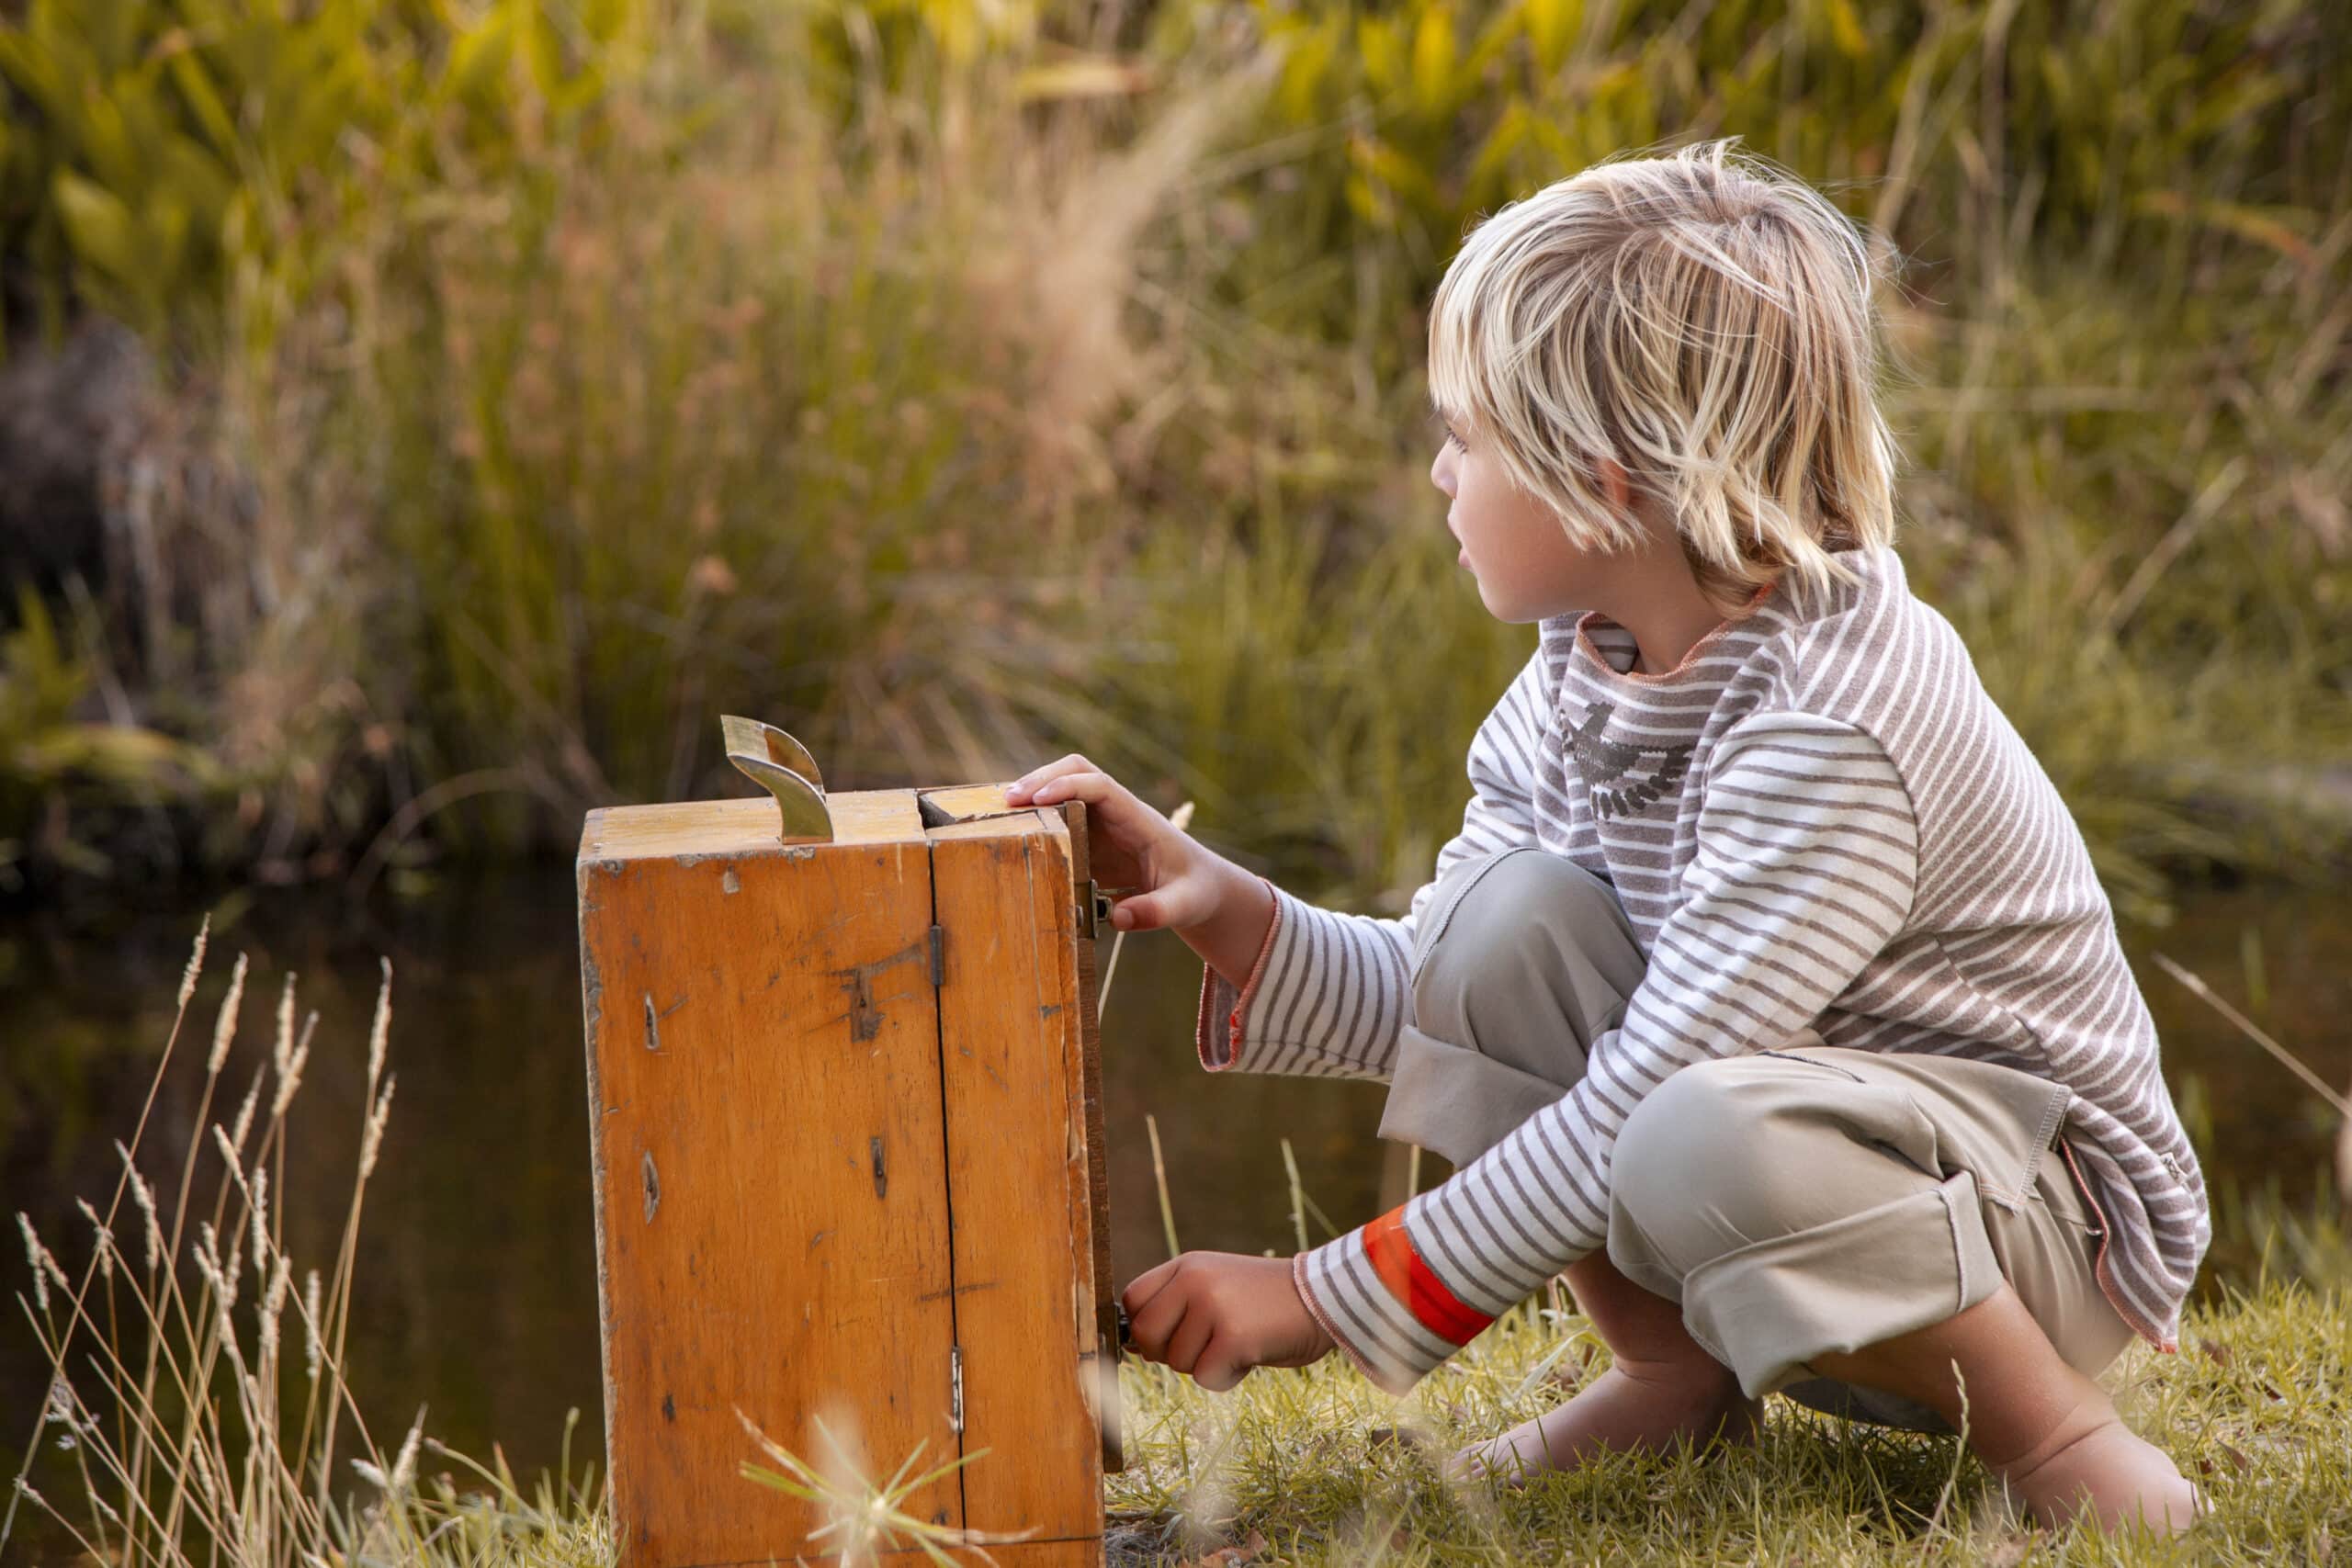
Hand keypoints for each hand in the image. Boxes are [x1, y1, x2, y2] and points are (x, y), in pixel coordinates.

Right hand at [1004, 754, 1227, 934]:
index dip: (1069, 787)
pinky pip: (1059, 816)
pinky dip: (1036, 816)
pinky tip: (1013, 829)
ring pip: (1063, 787)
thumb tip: (1119, 919)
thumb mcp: (1185, 906)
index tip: (1040, 799)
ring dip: (1034, 792)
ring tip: (1001, 811)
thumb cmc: (1194, 892)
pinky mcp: (1090, 838)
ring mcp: (1102, 823)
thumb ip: (1157, 912)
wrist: (1199, 887)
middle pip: (1077, 771)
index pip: (1102, 787)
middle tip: (1008, 800)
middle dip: (1042, 778)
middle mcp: (1117, 813)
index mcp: (1139, 820)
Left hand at [1119, 1252, 1335, 1392]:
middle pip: (1146, 1335)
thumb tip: (1135, 1345)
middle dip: (1168, 1354)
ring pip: (1177, 1362)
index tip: (1166, 1339)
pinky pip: (1205, 1377)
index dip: (1143, 1327)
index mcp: (1187, 1265)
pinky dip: (1226, 1377)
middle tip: (1202, 1350)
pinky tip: (1249, 1357)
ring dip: (1205, 1366)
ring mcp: (1213, 1307)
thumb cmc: (1267, 1301)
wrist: (1324, 1299)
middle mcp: (1195, 1280)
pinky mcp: (1234, 1337)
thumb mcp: (1217, 1284)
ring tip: (1238, 1344)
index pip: (1133, 1299)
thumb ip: (1179, 1305)